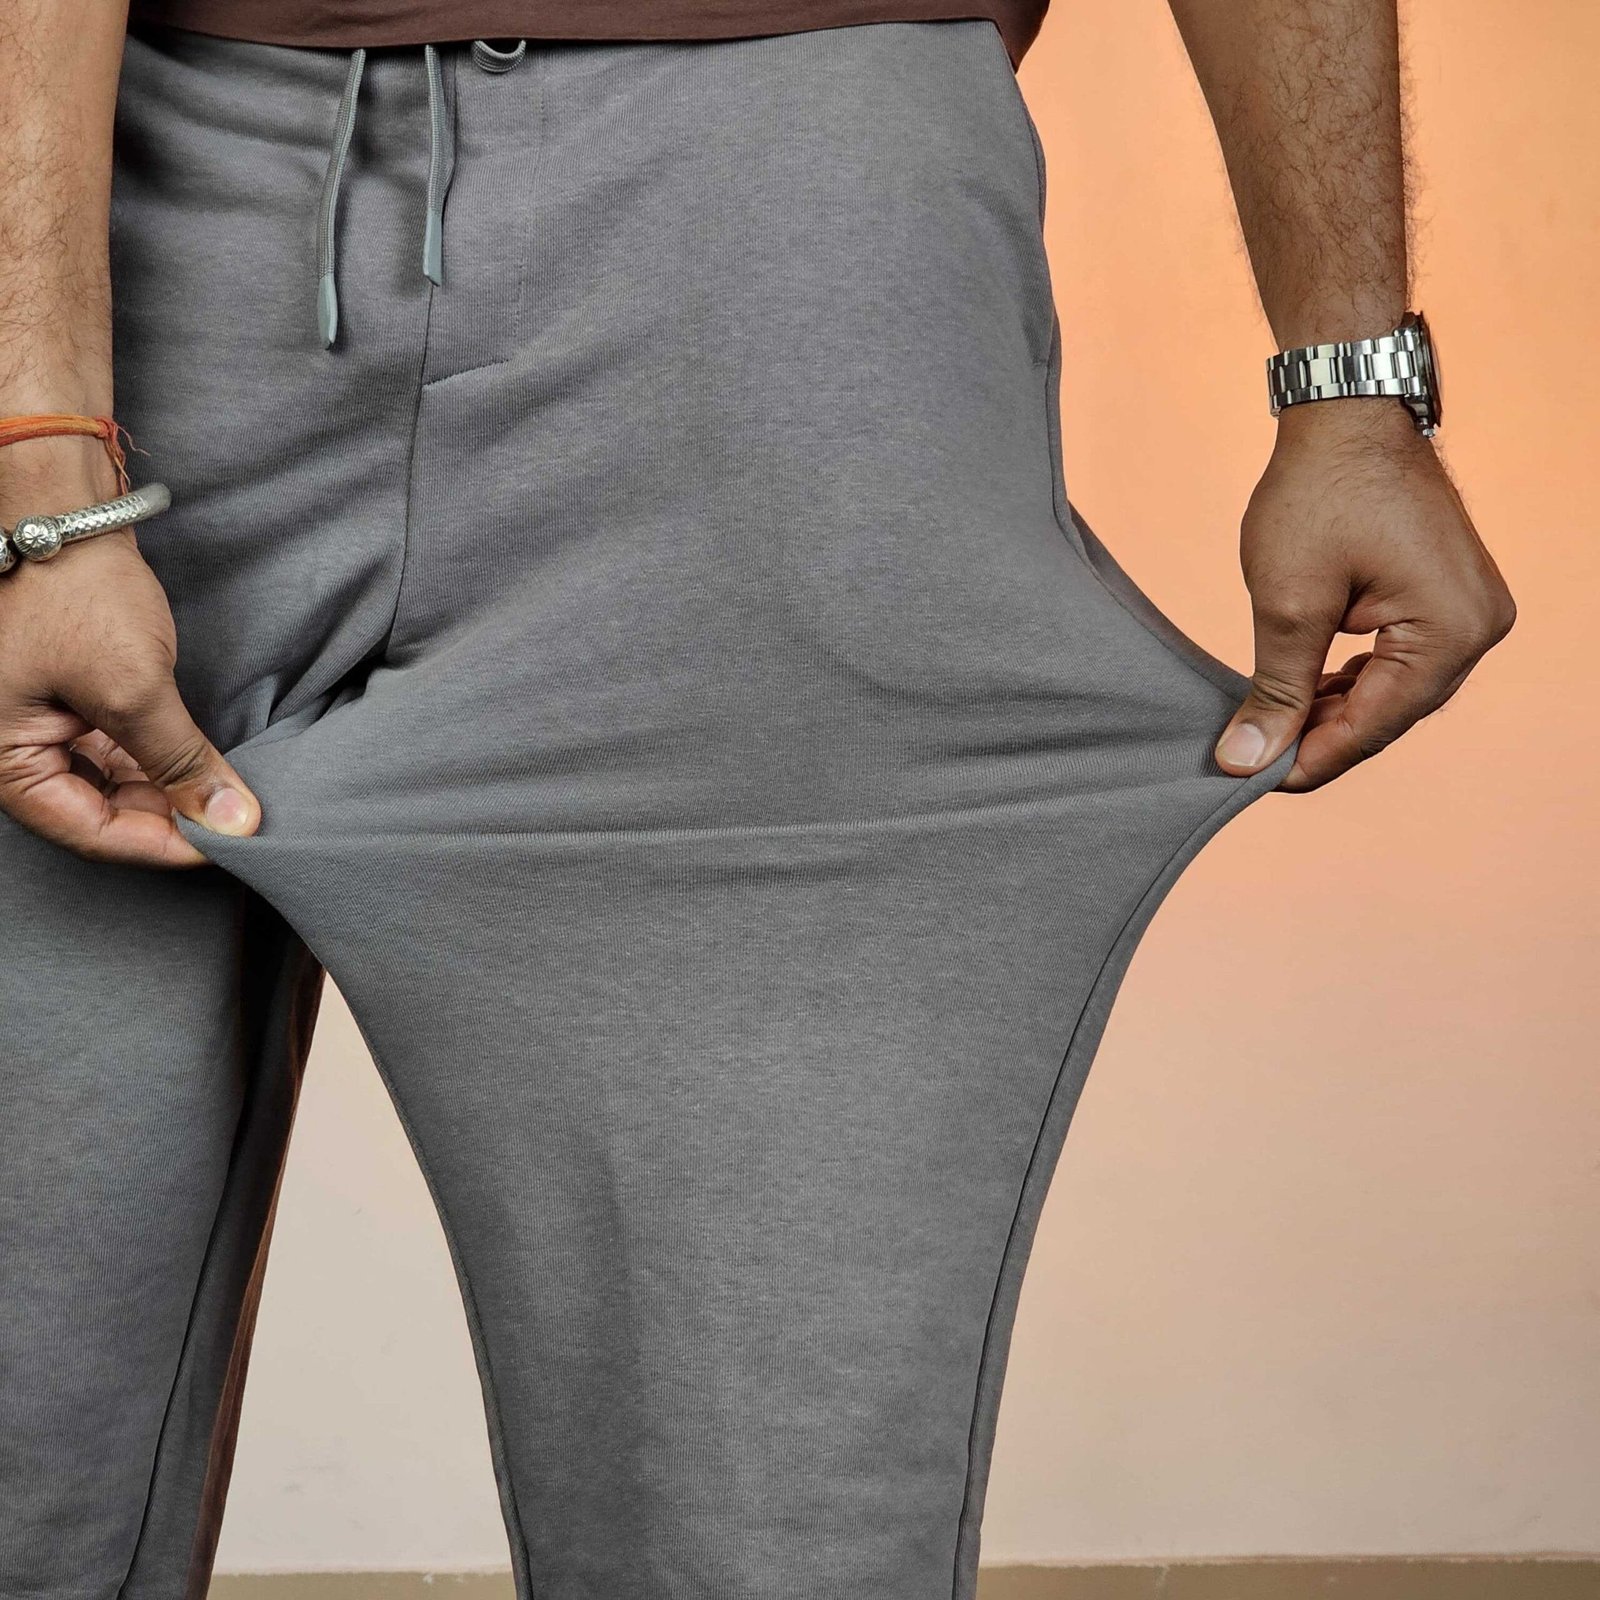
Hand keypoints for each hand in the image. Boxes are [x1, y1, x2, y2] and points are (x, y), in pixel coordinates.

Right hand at [0, 441, 260, 865]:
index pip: (89, 833)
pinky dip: (157, 759)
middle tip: (234, 820)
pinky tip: (201, 764)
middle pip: (99, 812)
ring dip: (168, 790)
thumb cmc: (74, 591)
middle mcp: (12, 750)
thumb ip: (180, 761)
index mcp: (2, 762)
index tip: (226, 845)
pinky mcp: (69, 699)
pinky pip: (113, 749)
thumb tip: (232, 823)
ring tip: (225, 793)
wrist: (62, 508)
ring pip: (111, 783)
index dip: (161, 844)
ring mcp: (40, 724)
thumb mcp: (133, 687)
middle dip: (167, 818)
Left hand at [1213, 400, 1515, 791]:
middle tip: (1253, 762)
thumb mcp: (1288, 602)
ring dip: (1333, 713)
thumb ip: (1274, 689)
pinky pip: (1399, 661)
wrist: (1347, 411)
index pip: (1374, 725)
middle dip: (1321, 739)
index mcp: (1451, 632)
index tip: (1254, 784)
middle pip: (1390, 714)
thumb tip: (1247, 762)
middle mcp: (1477, 628)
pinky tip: (1306, 694)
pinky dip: (1351, 681)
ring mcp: (1469, 610)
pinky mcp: (1446, 596)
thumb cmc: (1320, 494)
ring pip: (1393, 692)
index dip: (1311, 760)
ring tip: (1270, 731)